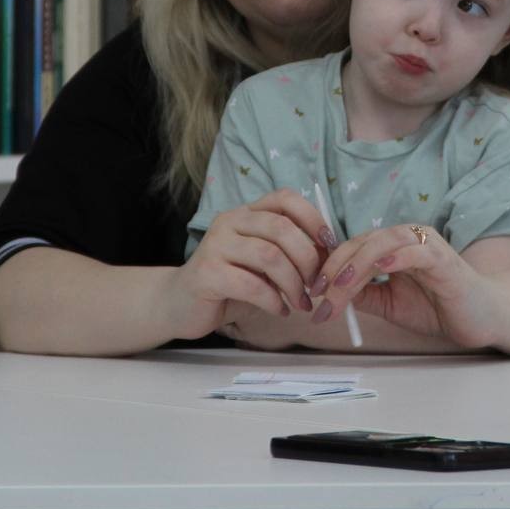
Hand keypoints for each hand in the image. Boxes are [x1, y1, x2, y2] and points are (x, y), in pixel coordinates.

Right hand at [170, 189, 331, 339]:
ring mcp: (216, 245)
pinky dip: (273, 300)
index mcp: (247, 212)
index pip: (285, 198)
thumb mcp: (261, 261)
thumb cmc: (230, 281)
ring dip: (293, 283)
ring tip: (300, 303)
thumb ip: (287, 251)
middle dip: (307, 258)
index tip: (329, 245)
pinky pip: (251, 285)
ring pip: (269, 256)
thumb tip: (329, 255)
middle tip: (316, 284)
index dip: (313, 218)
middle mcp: (230, 221)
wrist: (180, 303)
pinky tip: (279, 310)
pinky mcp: (207, 273)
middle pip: (281, 228)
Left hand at [307, 223, 490, 347]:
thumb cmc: (437, 308)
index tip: (310, 292)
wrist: (481, 319)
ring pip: (379, 243)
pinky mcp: (441, 257)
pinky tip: (375, 272)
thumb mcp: (389, 303)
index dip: (327, 267)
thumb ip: (363, 294)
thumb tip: (327, 293)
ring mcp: (424, 244)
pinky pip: (412, 251)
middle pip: (359, 243)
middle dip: (334, 270)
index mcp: (391, 245)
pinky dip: (392, 258)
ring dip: (354, 266)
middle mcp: (405, 237)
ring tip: (336, 290)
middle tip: (317, 297)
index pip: (351, 248)